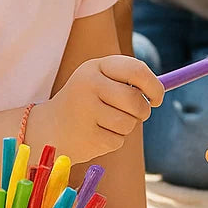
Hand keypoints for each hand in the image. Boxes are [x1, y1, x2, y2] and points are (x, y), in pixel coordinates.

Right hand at [27, 55, 163, 162]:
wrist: (48, 128)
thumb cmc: (86, 102)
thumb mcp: (100, 81)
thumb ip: (128, 82)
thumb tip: (159, 92)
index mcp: (94, 67)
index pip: (136, 70)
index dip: (154, 86)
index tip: (157, 98)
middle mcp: (87, 85)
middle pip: (136, 101)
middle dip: (143, 111)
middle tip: (137, 114)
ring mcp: (85, 111)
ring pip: (129, 123)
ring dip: (127, 127)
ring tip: (107, 123)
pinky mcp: (86, 136)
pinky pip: (118, 140)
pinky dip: (114, 140)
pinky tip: (96, 134)